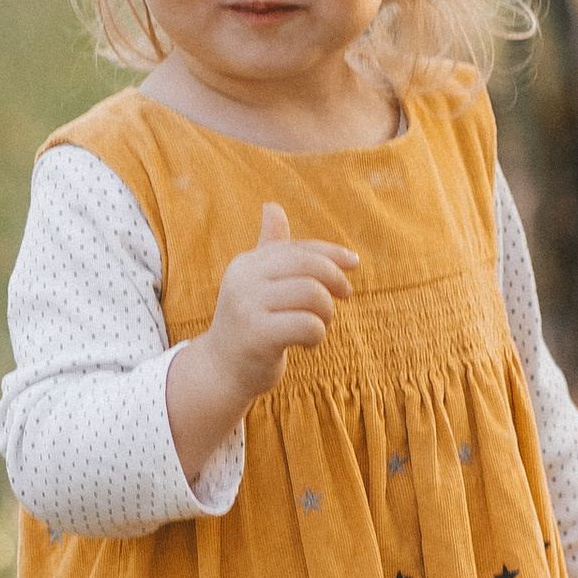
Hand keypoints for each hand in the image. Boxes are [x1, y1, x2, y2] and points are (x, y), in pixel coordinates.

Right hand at [166, 200, 356, 483]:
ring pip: (312, 295)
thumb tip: (272, 206)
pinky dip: (317, 334)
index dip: (331, 253)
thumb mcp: (256, 282)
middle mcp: (243, 281)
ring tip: (320, 324)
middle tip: (343, 297)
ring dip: (326, 312)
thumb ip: (268, 248)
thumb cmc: (249, 323)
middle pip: (308, 268)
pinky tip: (308, 343)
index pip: (298, 249)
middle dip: (334, 281)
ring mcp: (247, 308)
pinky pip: (308, 326)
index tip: (354, 263)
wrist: (222, 371)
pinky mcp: (258, 337)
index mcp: (246, 264)